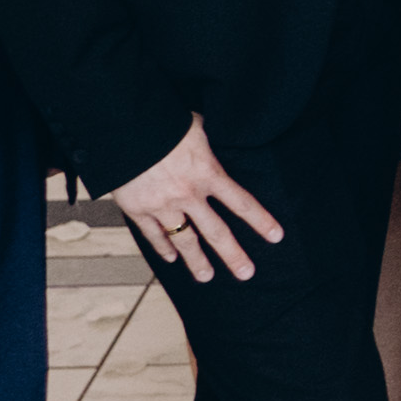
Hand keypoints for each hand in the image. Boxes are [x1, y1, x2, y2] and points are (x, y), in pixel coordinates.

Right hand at [110, 119, 286, 285]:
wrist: (124, 130)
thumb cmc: (163, 123)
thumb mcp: (195, 126)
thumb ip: (206, 141)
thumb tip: (210, 136)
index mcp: (208, 173)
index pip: (242, 202)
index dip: (260, 221)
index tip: (276, 236)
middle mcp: (189, 195)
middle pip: (216, 232)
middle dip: (233, 255)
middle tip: (246, 273)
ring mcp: (163, 205)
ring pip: (185, 240)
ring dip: (196, 261)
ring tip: (206, 277)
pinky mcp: (138, 209)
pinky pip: (153, 235)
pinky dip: (163, 247)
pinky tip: (171, 258)